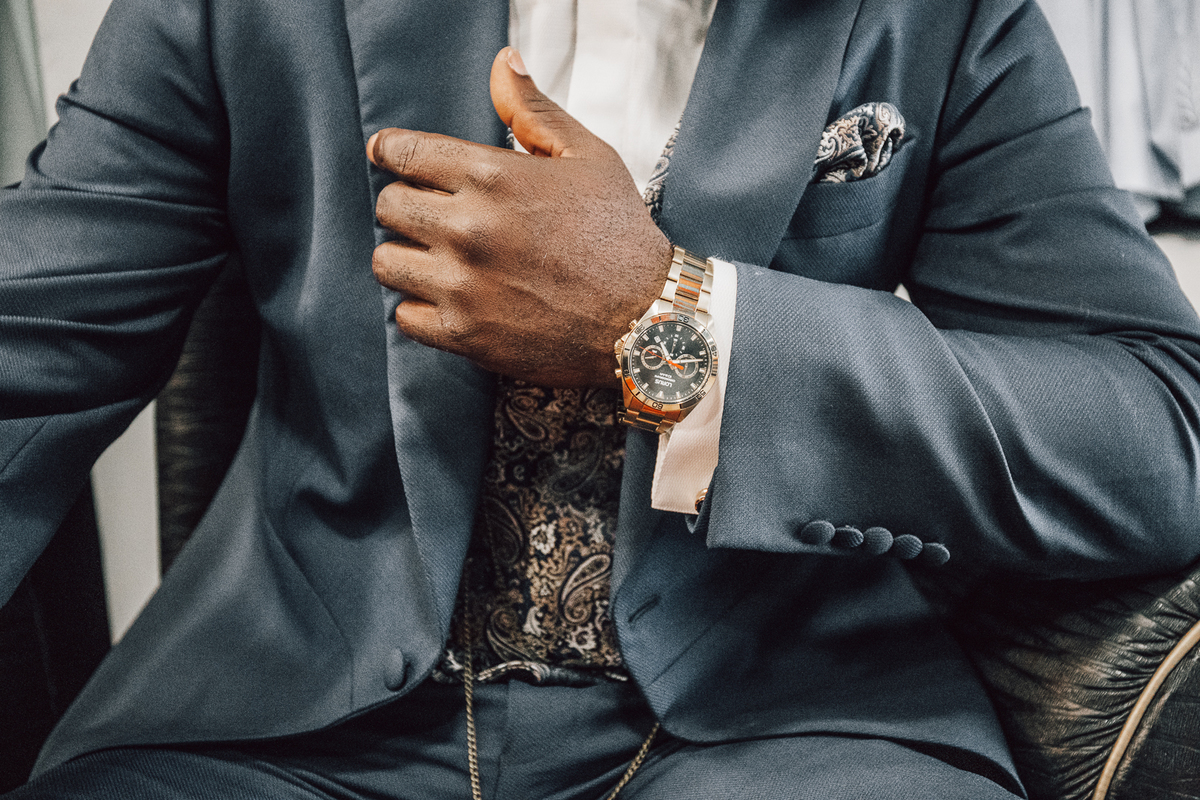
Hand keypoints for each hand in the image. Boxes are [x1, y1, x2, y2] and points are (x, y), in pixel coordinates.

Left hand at [368, 47, 672, 386]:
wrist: (646, 318)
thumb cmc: (619, 236)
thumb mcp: (588, 158)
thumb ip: (533, 112)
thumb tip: (503, 64)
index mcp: (493, 176)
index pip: (404, 153)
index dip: (390, 152)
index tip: (388, 157)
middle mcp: (468, 229)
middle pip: (388, 207)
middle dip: (405, 205)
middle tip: (432, 214)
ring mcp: (462, 285)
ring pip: (387, 262)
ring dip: (407, 257)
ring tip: (437, 258)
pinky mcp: (464, 333)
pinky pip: (405, 316)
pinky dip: (421, 307)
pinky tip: (451, 297)